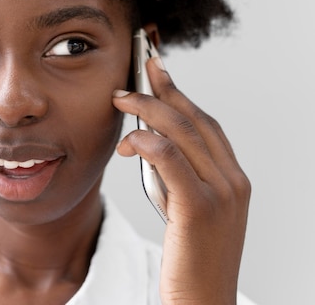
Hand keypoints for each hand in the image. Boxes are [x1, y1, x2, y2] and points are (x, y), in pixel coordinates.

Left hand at [112, 57, 250, 304]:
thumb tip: (149, 143)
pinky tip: (130, 139)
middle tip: (135, 74)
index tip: (157, 71)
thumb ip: (177, 175)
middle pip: (194, 120)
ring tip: (121, 101)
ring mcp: (220, 193)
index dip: (180, 94)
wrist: (203, 301)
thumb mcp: (188, 208)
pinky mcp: (199, 208)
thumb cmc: (190, 257)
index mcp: (232, 178)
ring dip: (148, 110)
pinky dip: (149, 141)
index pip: (204, 124)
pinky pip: (171, 160)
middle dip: (162, 90)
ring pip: (182, 133)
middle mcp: (232, 180)